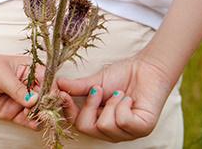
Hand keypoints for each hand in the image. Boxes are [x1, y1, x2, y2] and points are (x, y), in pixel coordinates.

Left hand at [0, 46, 50, 130]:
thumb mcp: (2, 74)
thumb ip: (19, 89)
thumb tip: (37, 101)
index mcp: (29, 68)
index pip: (48, 79)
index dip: (54, 88)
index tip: (56, 98)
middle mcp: (28, 84)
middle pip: (47, 96)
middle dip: (51, 104)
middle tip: (51, 111)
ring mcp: (20, 99)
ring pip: (40, 110)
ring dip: (43, 115)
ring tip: (42, 118)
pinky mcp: (12, 112)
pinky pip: (28, 119)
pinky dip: (34, 122)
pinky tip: (34, 123)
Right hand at [56, 55, 175, 142]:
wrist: (146, 68)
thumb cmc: (122, 75)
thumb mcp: (94, 81)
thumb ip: (76, 87)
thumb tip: (56, 83)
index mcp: (98, 120)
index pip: (76, 123)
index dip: (67, 110)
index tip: (62, 93)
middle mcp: (111, 130)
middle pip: (86, 128)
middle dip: (90, 105)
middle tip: (98, 89)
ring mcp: (127, 132)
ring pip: (105, 126)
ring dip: (110, 103)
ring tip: (119, 94)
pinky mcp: (142, 128)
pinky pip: (122, 121)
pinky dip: (123, 105)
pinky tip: (129, 99)